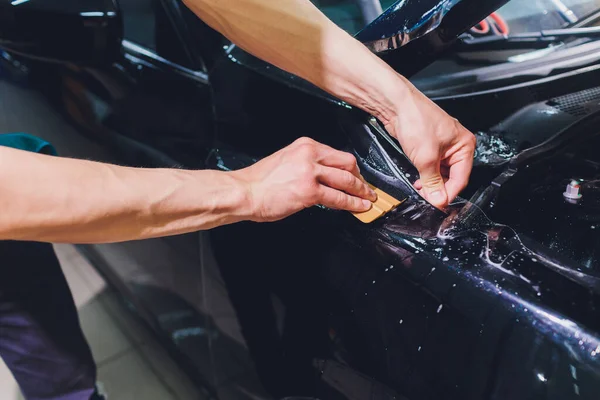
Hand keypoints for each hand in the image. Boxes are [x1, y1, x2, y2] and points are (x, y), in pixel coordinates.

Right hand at [233, 137, 376, 221]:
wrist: (244, 192)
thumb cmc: (260, 182)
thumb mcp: (286, 161)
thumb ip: (306, 164)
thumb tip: (323, 177)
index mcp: (305, 145)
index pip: (337, 154)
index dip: (351, 168)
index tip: (357, 176)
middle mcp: (310, 154)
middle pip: (347, 163)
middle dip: (360, 178)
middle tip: (366, 188)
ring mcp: (310, 172)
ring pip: (347, 180)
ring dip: (361, 191)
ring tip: (368, 199)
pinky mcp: (310, 191)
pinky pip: (338, 197)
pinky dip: (352, 203)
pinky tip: (358, 208)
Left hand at [383, 78, 475, 208]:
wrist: (396, 105)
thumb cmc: (416, 119)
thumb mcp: (426, 157)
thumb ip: (432, 181)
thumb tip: (438, 199)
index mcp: (465, 145)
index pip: (461, 178)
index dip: (448, 193)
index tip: (437, 204)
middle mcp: (456, 146)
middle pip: (452, 177)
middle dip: (439, 188)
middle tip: (426, 197)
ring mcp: (443, 146)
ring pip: (440, 173)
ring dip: (431, 182)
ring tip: (420, 188)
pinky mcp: (429, 146)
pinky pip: (431, 166)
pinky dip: (425, 175)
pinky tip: (418, 180)